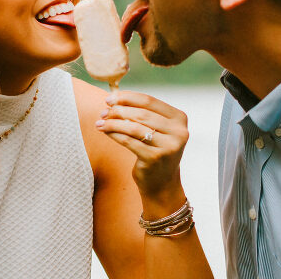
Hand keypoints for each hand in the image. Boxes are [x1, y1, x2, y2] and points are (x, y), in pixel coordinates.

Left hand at [95, 90, 188, 206]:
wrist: (162, 183)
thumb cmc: (155, 150)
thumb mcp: (156, 129)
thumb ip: (142, 113)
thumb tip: (114, 98)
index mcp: (179, 118)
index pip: (149, 101)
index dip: (127, 97)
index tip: (110, 98)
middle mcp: (178, 132)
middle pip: (141, 113)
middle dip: (119, 110)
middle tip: (103, 111)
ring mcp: (168, 146)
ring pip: (134, 127)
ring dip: (113, 123)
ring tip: (100, 122)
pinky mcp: (155, 159)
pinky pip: (129, 142)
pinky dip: (115, 135)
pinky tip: (105, 132)